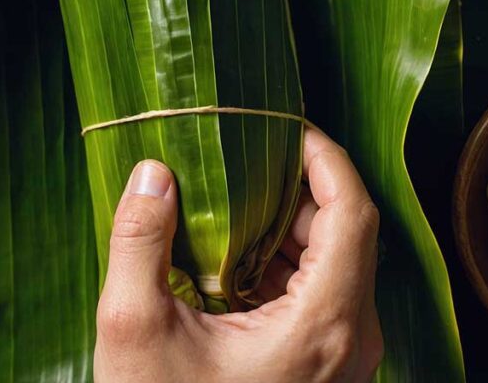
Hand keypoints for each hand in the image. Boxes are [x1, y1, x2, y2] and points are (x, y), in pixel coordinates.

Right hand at [94, 125, 382, 382]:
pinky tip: (232, 263)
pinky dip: (285, 264)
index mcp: (324, 325)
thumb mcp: (134, 331)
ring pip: (336, 264)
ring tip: (231, 206)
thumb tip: (152, 173)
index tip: (286, 128)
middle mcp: (352, 340)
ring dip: (289, 226)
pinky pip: (323, 295)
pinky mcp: (326, 369)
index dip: (325, 158)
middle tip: (242, 160)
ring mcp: (344, 359)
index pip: (353, 212)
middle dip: (295, 189)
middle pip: (346, 234)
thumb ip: (140, 241)